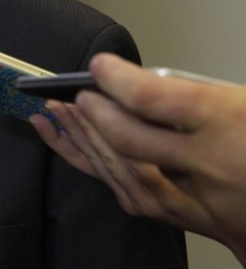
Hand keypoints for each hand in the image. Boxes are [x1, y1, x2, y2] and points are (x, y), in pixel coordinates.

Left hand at [30, 53, 245, 264]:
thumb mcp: (244, 102)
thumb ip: (192, 90)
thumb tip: (137, 80)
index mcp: (227, 123)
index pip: (153, 99)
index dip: (117, 80)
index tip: (99, 66)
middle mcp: (210, 165)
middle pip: (129, 140)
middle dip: (92, 115)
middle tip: (73, 94)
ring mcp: (198, 200)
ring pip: (122, 170)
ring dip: (83, 138)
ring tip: (58, 112)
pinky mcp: (185, 217)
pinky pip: (125, 191)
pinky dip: (91, 163)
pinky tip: (67, 142)